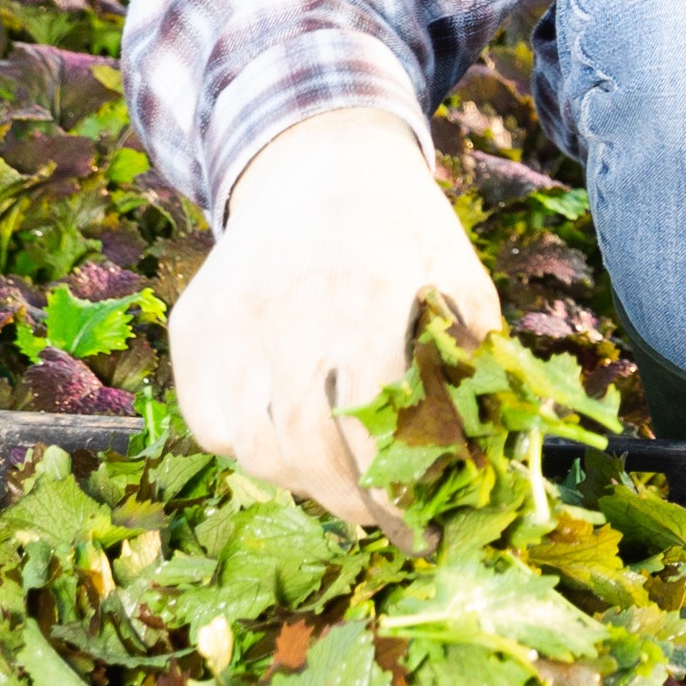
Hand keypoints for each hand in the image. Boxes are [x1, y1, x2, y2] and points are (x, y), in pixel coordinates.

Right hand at [169, 104, 502, 529]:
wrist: (317, 163)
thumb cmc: (402, 231)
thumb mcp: (458, 274)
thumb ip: (475, 358)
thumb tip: (492, 455)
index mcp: (366, 292)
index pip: (374, 416)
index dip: (399, 482)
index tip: (425, 522)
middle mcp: (287, 307)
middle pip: (307, 444)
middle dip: (353, 501)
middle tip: (386, 521)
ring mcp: (229, 321)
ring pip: (254, 445)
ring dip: (304, 485)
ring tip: (346, 491)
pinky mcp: (193, 331)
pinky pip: (212, 425)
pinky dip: (252, 453)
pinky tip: (293, 451)